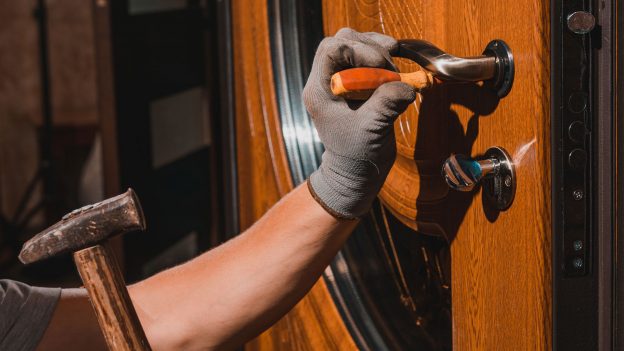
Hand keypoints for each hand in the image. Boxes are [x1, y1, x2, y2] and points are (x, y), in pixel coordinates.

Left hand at [303, 28, 415, 218]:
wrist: (355, 171)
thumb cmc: (357, 156)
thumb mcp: (372, 130)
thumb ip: (386, 105)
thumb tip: (407, 85)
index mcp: (320, 90)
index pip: (331, 50)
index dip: (359, 50)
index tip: (382, 68)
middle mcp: (325, 80)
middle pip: (342, 40)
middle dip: (370, 49)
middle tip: (389, 71)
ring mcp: (340, 79)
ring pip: (354, 42)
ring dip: (377, 49)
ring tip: (393, 69)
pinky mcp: (355, 81)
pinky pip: (366, 54)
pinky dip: (382, 55)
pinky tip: (394, 66)